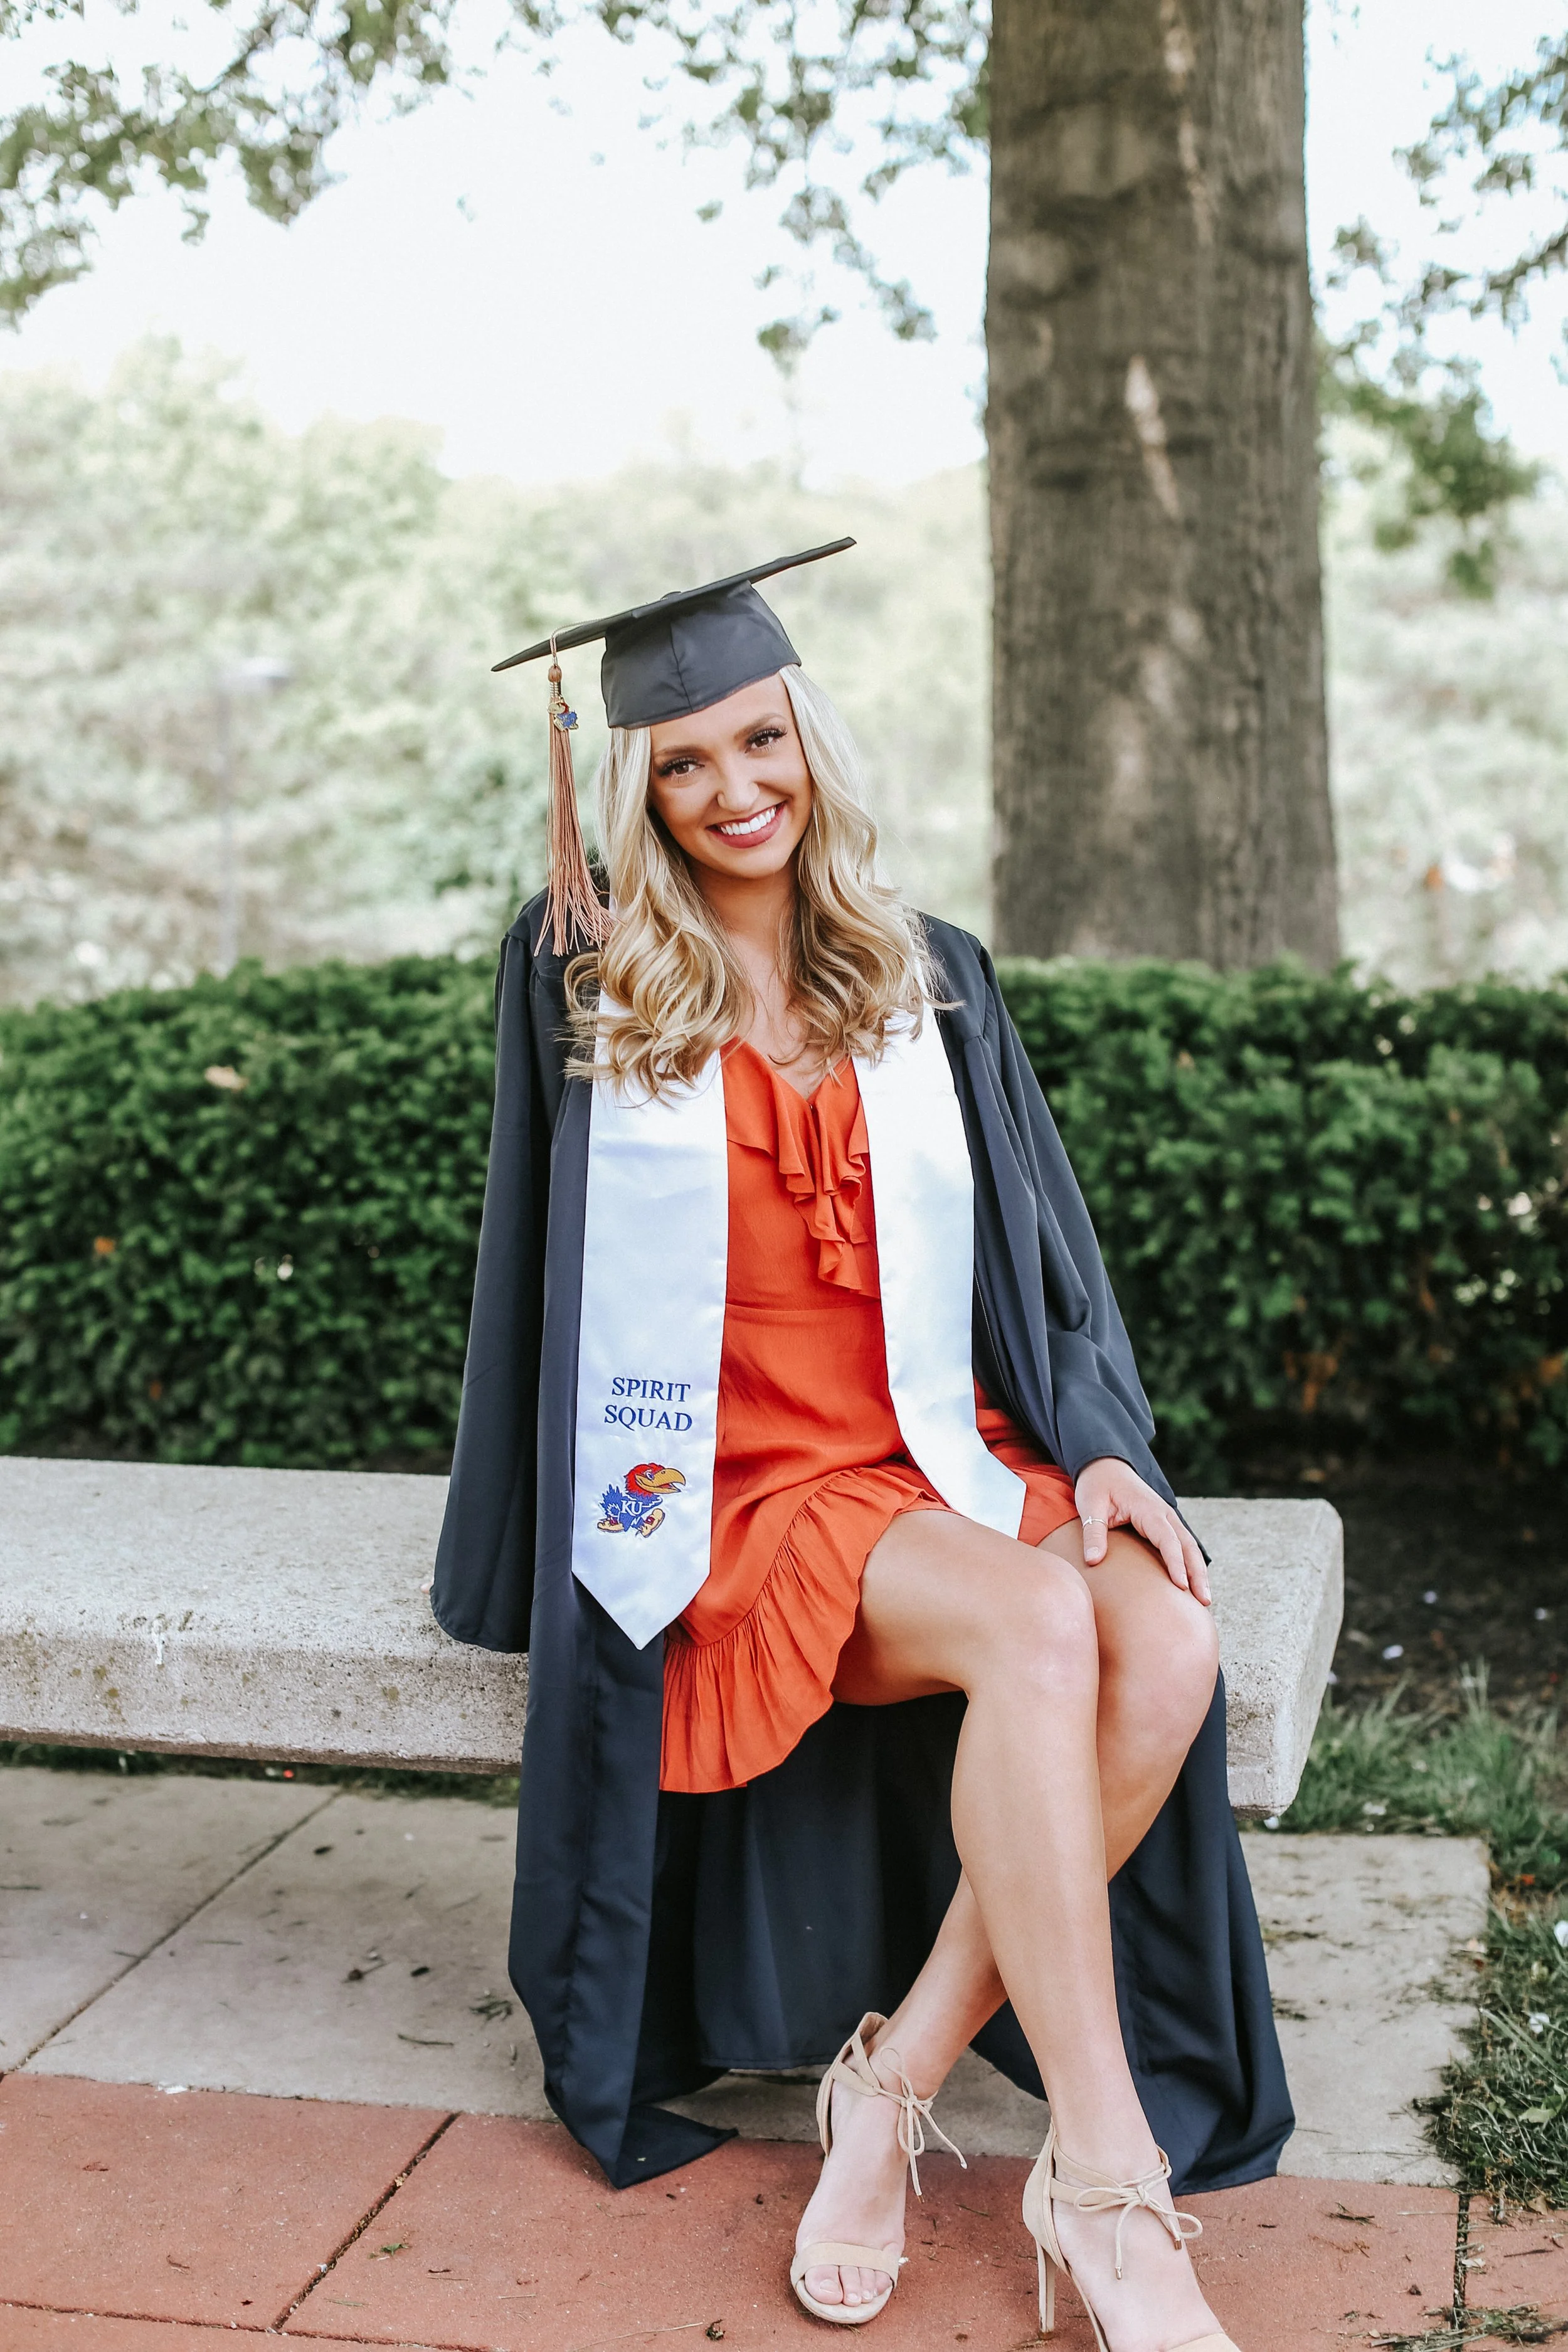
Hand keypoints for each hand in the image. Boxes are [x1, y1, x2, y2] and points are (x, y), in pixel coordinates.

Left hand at [1073, 1457, 1210, 1603]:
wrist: (1104, 1466)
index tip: (1181, 1586)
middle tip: (1204, 1602)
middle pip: (1188, 1546)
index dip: (1176, 1564)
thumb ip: (1093, 1533)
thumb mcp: (1090, 1506)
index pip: (1168, 1540)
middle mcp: (1164, 1514)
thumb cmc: (1096, 1486)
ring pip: (1189, 1547)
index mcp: (1149, 1510)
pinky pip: (1181, 1546)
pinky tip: (1191, 1585)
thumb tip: (1093, 1562)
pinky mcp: (1163, 1525)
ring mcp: (1166, 1519)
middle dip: (1198, 1574)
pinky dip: (1190, 1565)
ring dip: (1198, 1572)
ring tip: (1204, 1600)